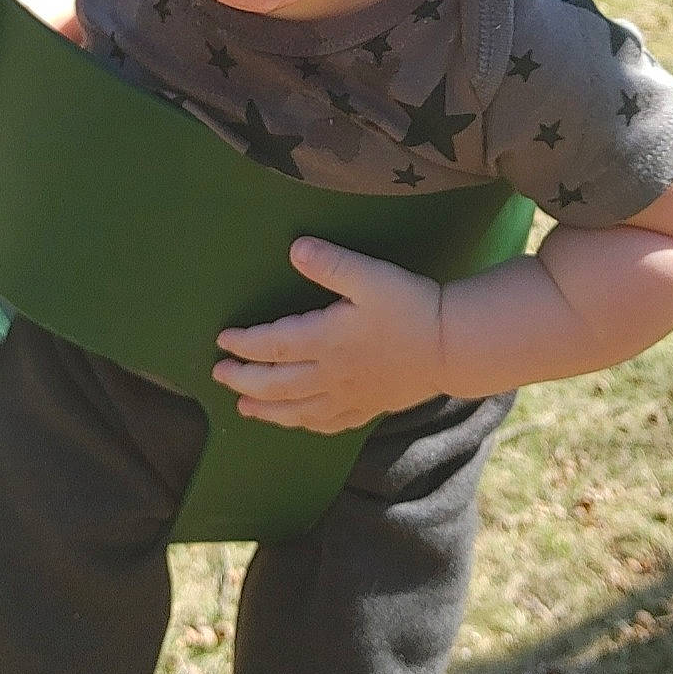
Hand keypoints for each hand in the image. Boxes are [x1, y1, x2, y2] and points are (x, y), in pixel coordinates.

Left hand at [212, 237, 444, 432]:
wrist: (453, 345)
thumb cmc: (411, 305)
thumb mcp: (371, 276)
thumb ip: (331, 263)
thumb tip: (294, 249)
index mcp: (326, 340)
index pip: (274, 346)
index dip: (245, 344)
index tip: (222, 341)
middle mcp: (331, 374)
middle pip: (277, 384)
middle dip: (244, 380)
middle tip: (219, 375)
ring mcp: (350, 396)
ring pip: (298, 411)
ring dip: (266, 410)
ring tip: (244, 409)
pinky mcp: (370, 407)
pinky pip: (328, 424)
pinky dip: (305, 424)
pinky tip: (298, 423)